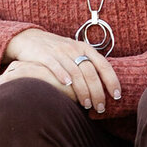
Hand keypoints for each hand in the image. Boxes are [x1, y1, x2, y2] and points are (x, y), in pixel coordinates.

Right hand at [0, 27, 120, 114]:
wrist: (29, 38)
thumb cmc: (55, 50)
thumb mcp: (74, 52)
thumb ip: (87, 64)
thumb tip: (103, 86)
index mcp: (84, 48)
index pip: (103, 65)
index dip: (111, 80)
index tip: (116, 96)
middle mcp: (74, 49)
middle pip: (90, 72)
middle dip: (97, 92)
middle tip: (100, 108)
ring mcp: (59, 52)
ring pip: (75, 73)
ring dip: (83, 91)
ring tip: (87, 105)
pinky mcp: (44, 55)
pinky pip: (55, 66)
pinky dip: (62, 76)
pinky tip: (67, 86)